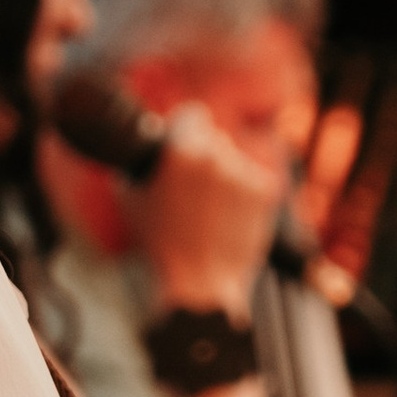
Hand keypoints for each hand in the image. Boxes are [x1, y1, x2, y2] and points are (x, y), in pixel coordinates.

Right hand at [131, 102, 288, 318]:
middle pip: (216, 140)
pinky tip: (230, 218)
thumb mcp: (130, 195)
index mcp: (181, 151)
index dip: (188, 130)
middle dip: (206, 158)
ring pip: (235, 162)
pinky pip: (254, 180)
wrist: (200, 281)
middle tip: (195, 192)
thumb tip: (148, 135)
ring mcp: (244, 173)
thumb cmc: (159, 241)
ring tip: (211, 212)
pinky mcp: (267, 191)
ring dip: (226, 178)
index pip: (193, 115)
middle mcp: (216, 155)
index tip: (188, 142)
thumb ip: (138, 158)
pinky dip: (246, 195)